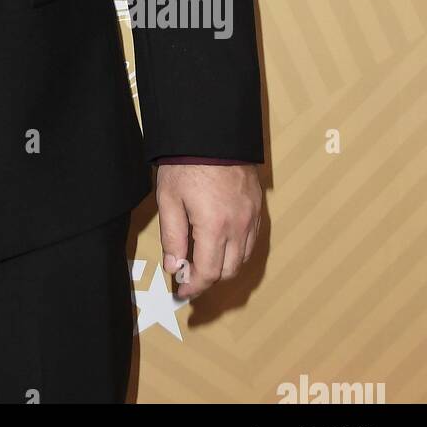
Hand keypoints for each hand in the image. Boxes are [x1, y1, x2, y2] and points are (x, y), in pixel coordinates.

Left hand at [155, 163, 261, 300]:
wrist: (213, 133)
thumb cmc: (186, 164)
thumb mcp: (169, 199)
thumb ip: (172, 236)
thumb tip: (174, 267)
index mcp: (214, 227)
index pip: (208, 273)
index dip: (194, 287)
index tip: (181, 292)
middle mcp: (238, 227)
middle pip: (228, 271)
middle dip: (208, 280)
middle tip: (189, 279)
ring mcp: (252, 218)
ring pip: (243, 258)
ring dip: (224, 267)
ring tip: (203, 263)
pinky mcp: (258, 208)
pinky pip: (251, 241)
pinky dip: (236, 251)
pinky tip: (220, 245)